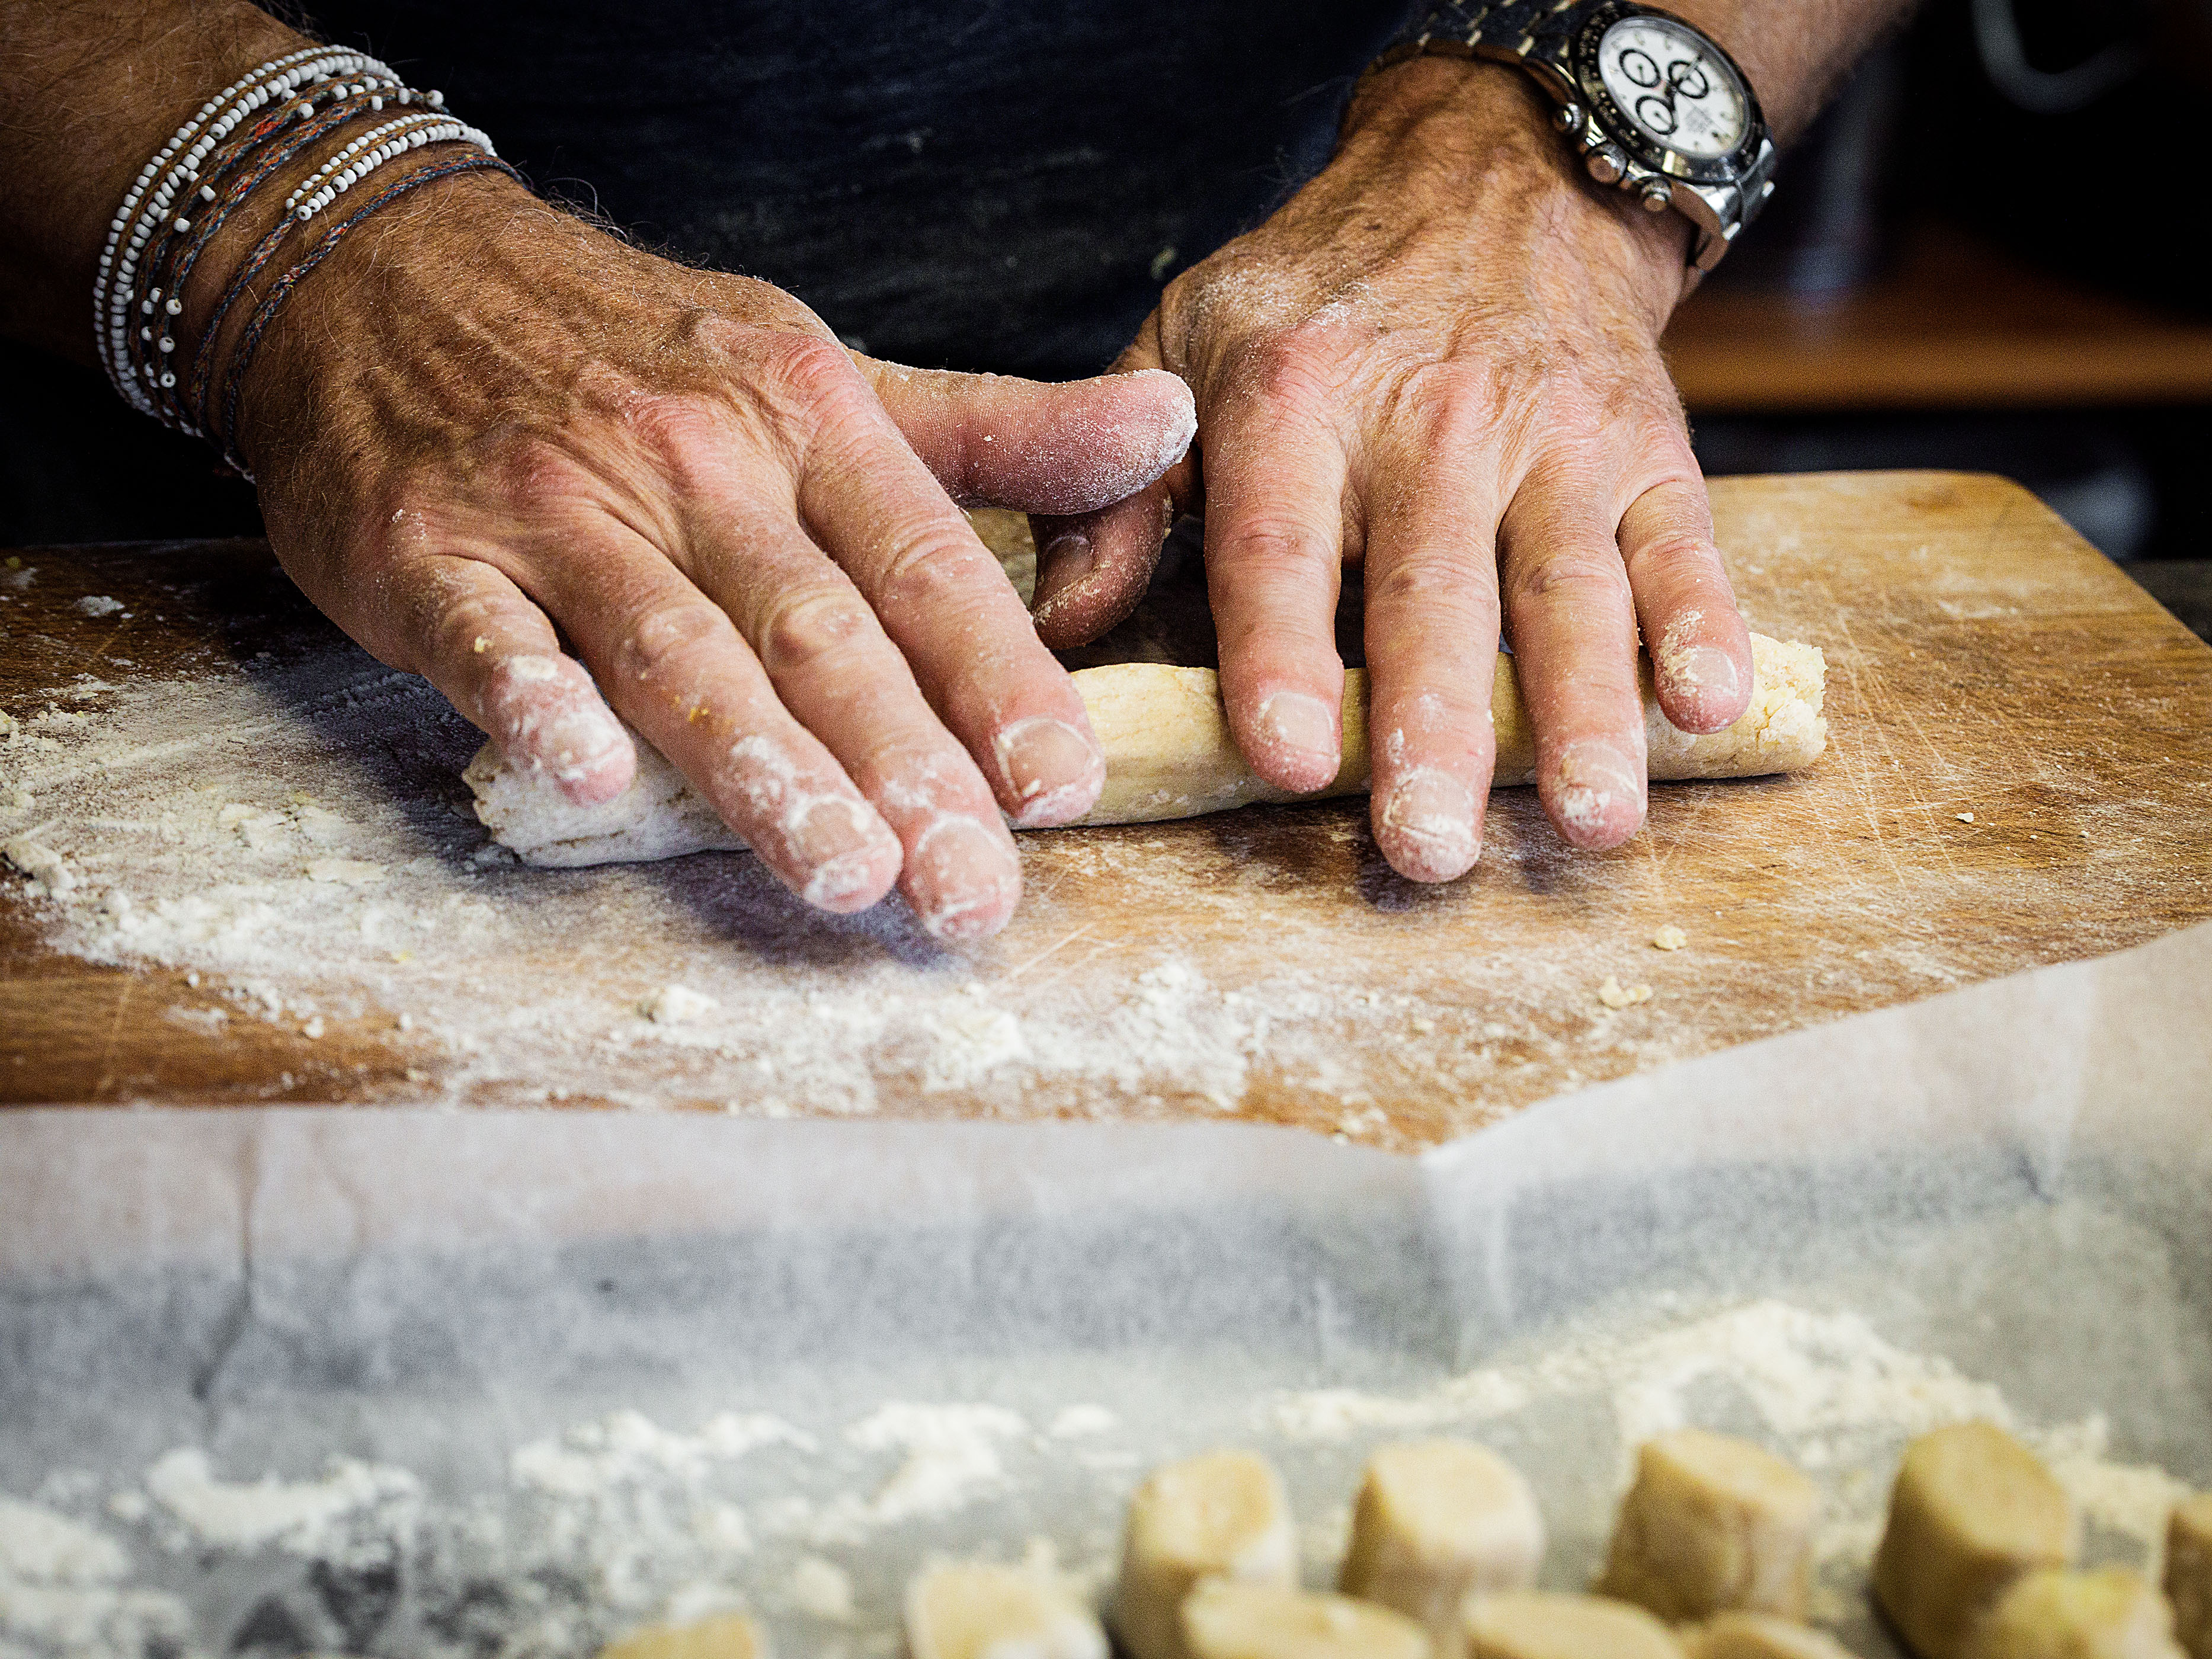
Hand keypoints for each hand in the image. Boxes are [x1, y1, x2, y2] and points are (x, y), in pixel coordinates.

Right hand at [233, 171, 1195, 939]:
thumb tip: (1166, 426)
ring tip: (844, 874)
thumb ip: (994, 428)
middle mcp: (693, 462)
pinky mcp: (431, 553)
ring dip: (763, 764)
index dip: (998, 676)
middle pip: (816, 629)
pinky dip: (539, 700)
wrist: (382, 266)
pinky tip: (595, 777)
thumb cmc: (632, 348)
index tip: (1062, 784)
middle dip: (904, 765)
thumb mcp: (823, 367)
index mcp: (803, 417)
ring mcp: (557, 508)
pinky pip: (493, 635)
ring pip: (677, 647)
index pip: (923, 560)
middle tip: (971, 888)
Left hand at [1029, 58, 1753, 881]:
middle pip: (1432, 594)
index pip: (1279, 545)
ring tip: (1591, 820)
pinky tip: (1708, 712)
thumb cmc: (1320, 296)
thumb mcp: (1183, 345)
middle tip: (1430, 847)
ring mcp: (1551, 437)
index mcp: (1293, 400)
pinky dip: (1702, 626)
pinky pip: (1681, 544)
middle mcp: (1430, 420)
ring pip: (1567, 587)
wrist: (1496, 173)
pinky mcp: (1646, 449)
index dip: (1281, 655)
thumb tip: (1060, 631)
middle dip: (1435, 726)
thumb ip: (1115, 490)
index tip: (1286, 756)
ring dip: (1584, 709)